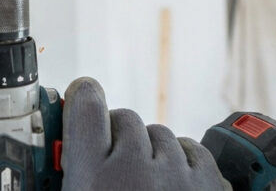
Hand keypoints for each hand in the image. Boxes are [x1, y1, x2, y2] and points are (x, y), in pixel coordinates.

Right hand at [62, 77, 230, 190]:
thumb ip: (72, 169)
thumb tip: (66, 144)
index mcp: (91, 180)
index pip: (85, 106)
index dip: (84, 97)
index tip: (83, 94)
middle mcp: (134, 171)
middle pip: (125, 118)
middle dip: (119, 137)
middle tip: (115, 167)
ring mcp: (176, 176)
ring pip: (160, 133)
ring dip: (153, 151)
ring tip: (147, 184)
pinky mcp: (210, 183)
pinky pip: (192, 149)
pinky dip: (183, 163)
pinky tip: (174, 186)